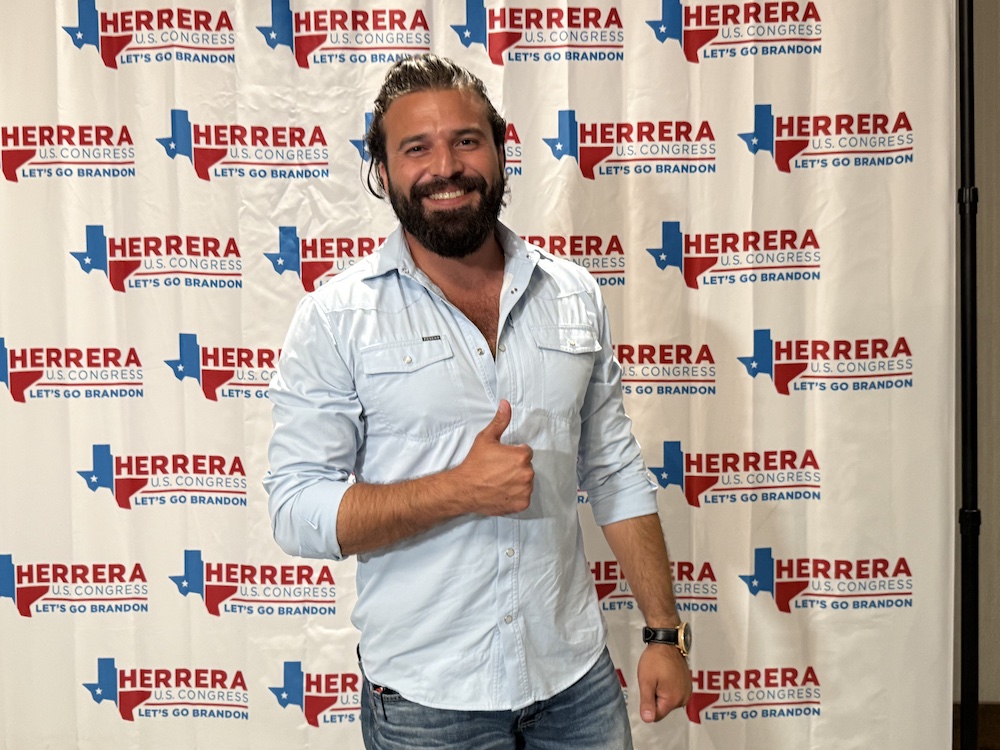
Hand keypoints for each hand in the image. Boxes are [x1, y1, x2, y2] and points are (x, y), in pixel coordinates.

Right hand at [452, 400, 533, 515]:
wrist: (464, 488)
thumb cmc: (475, 463)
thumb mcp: (486, 438)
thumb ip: (500, 421)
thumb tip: (506, 404)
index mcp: (522, 456)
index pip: (525, 452)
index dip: (512, 454)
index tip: (500, 459)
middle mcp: (527, 473)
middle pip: (526, 467)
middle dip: (516, 468)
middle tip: (498, 471)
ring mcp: (525, 490)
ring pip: (526, 482)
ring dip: (517, 482)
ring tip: (499, 482)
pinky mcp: (522, 504)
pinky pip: (524, 497)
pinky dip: (516, 496)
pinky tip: (502, 492)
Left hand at [637, 644, 690, 721]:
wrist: (666, 643)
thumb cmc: (655, 659)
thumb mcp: (646, 681)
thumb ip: (647, 702)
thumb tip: (647, 719)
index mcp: (673, 700)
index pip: (656, 716)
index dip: (648, 705)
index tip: (648, 689)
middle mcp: (683, 698)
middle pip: (663, 709)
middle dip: (655, 698)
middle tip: (653, 681)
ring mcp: (687, 691)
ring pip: (669, 702)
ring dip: (661, 693)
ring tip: (659, 677)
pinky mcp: (687, 685)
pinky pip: (675, 694)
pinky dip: (668, 688)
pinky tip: (665, 676)